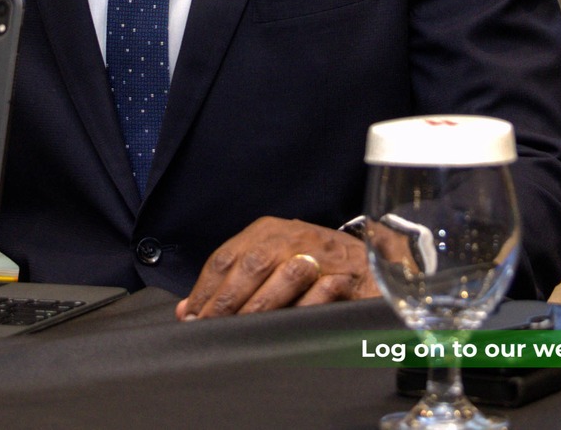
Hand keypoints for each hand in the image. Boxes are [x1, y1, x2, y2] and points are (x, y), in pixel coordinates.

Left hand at [175, 216, 379, 319]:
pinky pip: (322, 292)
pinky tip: (286, 327)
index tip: (192, 317)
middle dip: (228, 300)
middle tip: (212, 327)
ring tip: (243, 329)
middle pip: (253, 264)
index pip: (227, 257)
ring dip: (262, 305)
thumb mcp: (269, 264)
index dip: (207, 289)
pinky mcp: (348, 276)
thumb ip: (231, 284)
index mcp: (268, 232)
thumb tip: (188, 311)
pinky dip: (303, 309)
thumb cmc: (314, 264)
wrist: (372, 260)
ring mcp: (322, 253)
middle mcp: (293, 236)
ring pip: (286, 275)